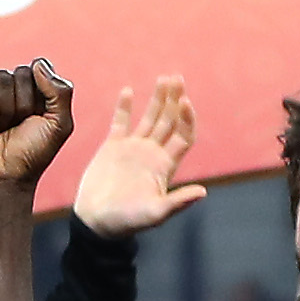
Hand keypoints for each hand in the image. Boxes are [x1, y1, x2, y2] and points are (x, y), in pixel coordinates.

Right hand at [0, 57, 75, 192]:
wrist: (6, 177)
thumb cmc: (33, 152)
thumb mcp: (60, 124)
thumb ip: (60, 91)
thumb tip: (37, 63)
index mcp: (35, 90)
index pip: (39, 67)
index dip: (41, 93)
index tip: (39, 115)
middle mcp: (12, 88)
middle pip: (21, 72)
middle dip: (25, 103)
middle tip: (20, 125)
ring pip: (0, 78)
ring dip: (7, 110)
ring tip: (3, 128)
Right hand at [73, 77, 210, 237]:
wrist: (96, 222)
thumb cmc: (127, 222)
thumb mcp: (155, 214)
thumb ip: (178, 202)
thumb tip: (203, 192)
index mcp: (165, 166)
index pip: (183, 135)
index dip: (187, 118)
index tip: (185, 102)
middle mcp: (152, 154)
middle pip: (169, 121)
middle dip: (175, 100)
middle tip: (177, 79)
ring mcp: (133, 149)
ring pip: (150, 118)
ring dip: (157, 99)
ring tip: (164, 78)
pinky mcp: (113, 147)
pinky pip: (121, 122)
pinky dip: (124, 107)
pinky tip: (128, 91)